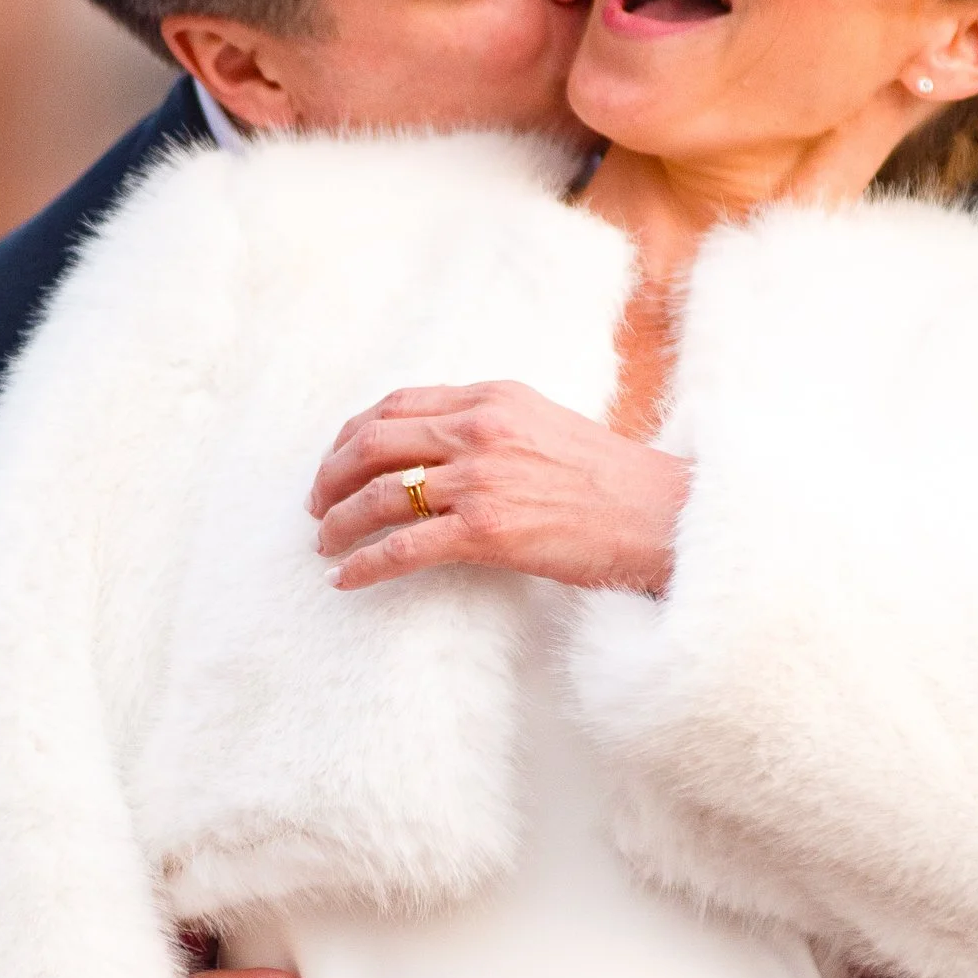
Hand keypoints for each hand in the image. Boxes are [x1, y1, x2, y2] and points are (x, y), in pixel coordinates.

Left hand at [310, 383, 688, 594]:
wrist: (660, 515)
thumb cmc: (611, 480)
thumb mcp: (546, 424)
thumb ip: (493, 424)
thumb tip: (438, 443)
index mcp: (492, 398)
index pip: (398, 405)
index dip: (353, 434)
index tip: (337, 460)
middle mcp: (480, 430)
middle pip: (373, 443)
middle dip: (331, 475)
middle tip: (317, 504)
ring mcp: (480, 479)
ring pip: (378, 497)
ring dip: (339, 523)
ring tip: (324, 543)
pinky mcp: (487, 530)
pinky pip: (402, 548)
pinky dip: (363, 564)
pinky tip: (345, 579)